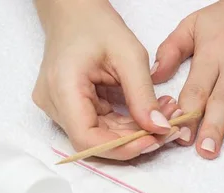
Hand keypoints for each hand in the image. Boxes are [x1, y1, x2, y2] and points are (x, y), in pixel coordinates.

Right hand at [32, 0, 180, 159]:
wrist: (74, 11)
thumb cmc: (96, 25)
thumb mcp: (129, 56)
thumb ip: (144, 95)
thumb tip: (160, 129)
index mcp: (62, 88)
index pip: (86, 138)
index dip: (121, 147)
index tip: (153, 140)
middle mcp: (54, 103)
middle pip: (95, 140)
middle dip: (135, 139)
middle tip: (169, 127)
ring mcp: (59, 107)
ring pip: (101, 135)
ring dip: (134, 132)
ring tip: (165, 115)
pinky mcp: (70, 108)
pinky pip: (100, 125)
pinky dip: (127, 124)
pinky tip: (150, 112)